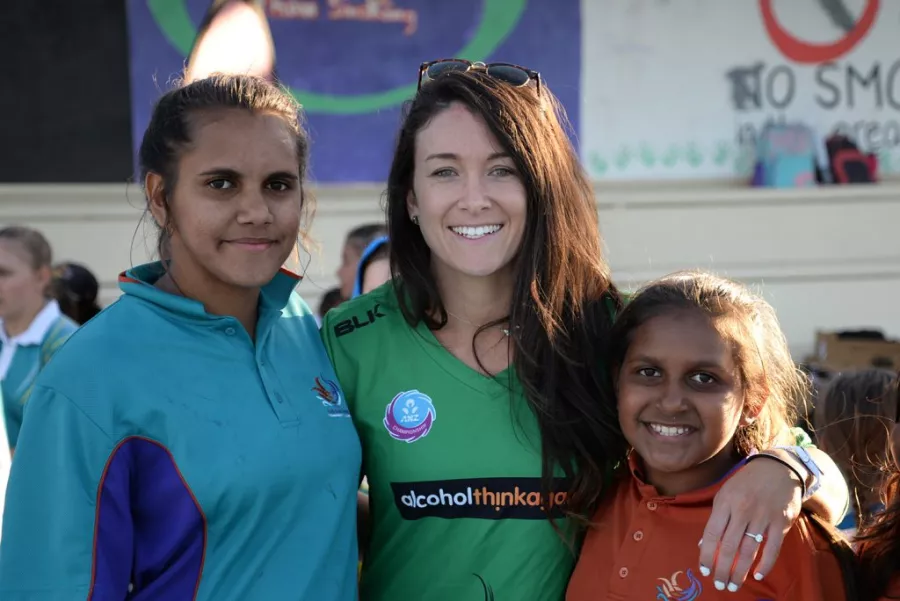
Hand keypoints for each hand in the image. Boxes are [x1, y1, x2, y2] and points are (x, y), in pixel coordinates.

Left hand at [698, 457, 801, 591]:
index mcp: (725, 502)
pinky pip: (772, 548)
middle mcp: (742, 510)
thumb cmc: (746, 482)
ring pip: (749, 550)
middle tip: (719, 585)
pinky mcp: (781, 522)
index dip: (707, 554)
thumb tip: (704, 544)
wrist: (778, 468)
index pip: (712, 533)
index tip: (704, 570)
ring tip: (733, 585)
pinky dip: (765, 564)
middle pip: (729, 546)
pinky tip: (758, 575)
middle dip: (722, 569)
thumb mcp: (725, 494)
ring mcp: (762, 516)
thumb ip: (716, 518)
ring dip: (740, 572)